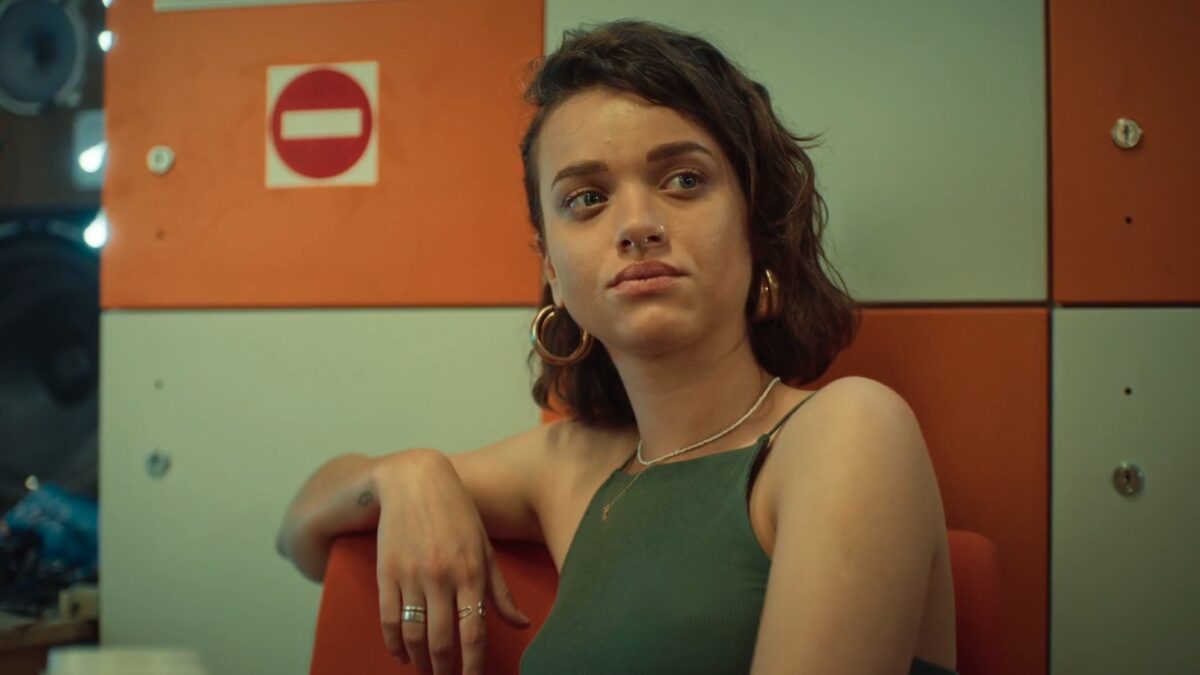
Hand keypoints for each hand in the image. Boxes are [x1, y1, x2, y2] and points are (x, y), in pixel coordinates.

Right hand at [371, 450, 530, 673]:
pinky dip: (394, 644)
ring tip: (427, 672)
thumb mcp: (484, 548)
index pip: (475, 632)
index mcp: (471, 573)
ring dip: (421, 662)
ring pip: (414, 634)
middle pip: (443, 640)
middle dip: (445, 670)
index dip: (474, 664)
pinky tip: (402, 655)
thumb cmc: (457, 515)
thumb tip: (522, 624)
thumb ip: (500, 590)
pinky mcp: (387, 573)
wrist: (415, 482)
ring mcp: (412, 576)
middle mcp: (442, 577)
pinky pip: (389, 619)